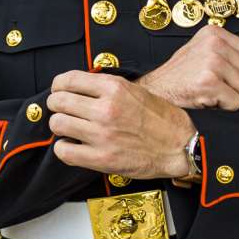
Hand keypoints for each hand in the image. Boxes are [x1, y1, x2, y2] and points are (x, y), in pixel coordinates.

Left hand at [45, 71, 201, 180]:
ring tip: (70, 129)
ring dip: (60, 126)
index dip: (58, 86)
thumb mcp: (136, 91)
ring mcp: (102, 135)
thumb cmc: (162, 120)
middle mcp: (106, 109)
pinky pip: (64, 151)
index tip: (59, 90)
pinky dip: (64, 148)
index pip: (68, 80)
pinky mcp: (101, 158)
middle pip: (58, 101)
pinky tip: (73, 146)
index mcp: (114, 88)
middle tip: (63, 110)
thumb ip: (107, 88)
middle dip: (57, 105)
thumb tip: (80, 87)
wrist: (181, 146)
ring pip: (58, 124)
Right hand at [137, 20, 238, 110]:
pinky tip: (207, 100)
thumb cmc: (182, 77)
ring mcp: (211, 61)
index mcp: (215, 33)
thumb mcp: (211, 60)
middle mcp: (214, 43)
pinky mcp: (208, 81)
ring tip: (213, 94)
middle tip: (218, 89)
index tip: (224, 77)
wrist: (155, 92)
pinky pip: (236, 103)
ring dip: (234, 100)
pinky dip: (224, 108)